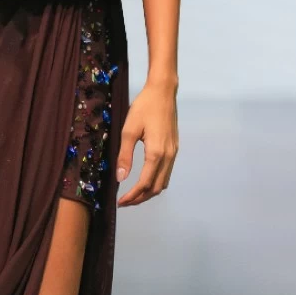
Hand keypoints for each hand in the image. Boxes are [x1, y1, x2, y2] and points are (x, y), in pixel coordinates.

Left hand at [115, 81, 178, 205]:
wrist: (163, 92)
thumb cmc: (144, 107)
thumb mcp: (128, 130)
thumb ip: (124, 156)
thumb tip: (120, 178)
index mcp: (156, 153)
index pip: (144, 183)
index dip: (132, 196)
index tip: (120, 202)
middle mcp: (168, 156)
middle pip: (156, 187)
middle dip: (140, 198)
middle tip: (125, 202)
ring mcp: (174, 153)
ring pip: (163, 182)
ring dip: (149, 191)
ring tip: (133, 194)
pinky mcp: (174, 148)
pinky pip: (167, 172)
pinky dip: (156, 181)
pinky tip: (145, 180)